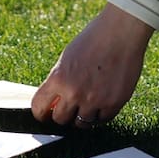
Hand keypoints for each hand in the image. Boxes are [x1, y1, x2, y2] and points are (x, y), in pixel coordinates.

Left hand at [30, 3, 152, 128]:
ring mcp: (95, 100)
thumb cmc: (92, 40)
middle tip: (67, 109)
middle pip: (60, 120)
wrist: (119, 33)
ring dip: (81, 116)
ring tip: (85, 105)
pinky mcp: (114, 104)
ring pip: (82, 124)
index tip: (44, 114)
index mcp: (58, 78)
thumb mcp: (66, 59)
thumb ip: (59, 81)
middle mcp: (74, 92)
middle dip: (62, 115)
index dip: (41, 113)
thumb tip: (54, 102)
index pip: (39, 107)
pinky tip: (100, 104)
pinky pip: (102, 120)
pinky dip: (99, 115)